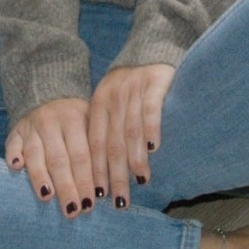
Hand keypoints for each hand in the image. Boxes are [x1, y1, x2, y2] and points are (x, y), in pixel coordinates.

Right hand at [5, 98, 94, 216]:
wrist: (46, 95)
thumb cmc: (75, 120)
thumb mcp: (90, 123)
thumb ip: (100, 148)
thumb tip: (116, 182)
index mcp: (75, 119)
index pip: (81, 155)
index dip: (85, 180)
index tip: (90, 204)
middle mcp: (51, 122)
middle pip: (59, 159)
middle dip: (66, 187)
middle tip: (72, 211)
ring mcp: (31, 127)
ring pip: (35, 154)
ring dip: (40, 177)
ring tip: (47, 197)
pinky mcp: (14, 131)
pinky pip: (11, 144)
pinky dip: (13, 155)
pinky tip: (15, 168)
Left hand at [88, 64, 173, 209]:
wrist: (152, 48)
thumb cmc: (132, 86)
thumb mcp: (112, 102)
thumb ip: (108, 130)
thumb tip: (107, 172)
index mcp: (97, 105)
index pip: (94, 144)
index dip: (96, 170)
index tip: (99, 195)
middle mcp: (112, 98)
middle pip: (111, 143)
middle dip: (115, 174)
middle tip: (120, 200)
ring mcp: (132, 90)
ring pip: (130, 130)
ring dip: (135, 158)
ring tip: (140, 180)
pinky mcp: (154, 82)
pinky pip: (150, 109)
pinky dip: (150, 129)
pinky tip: (154, 148)